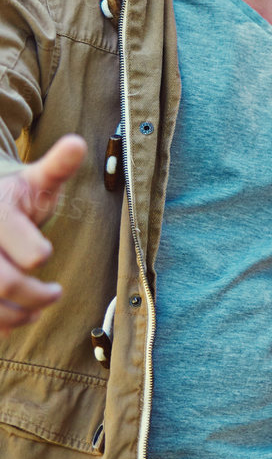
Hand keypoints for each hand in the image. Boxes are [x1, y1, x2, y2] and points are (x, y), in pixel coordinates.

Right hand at [0, 135, 87, 331]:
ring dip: (16, 314)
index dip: (38, 255)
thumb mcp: (35, 179)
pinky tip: (16, 316)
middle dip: (36, 295)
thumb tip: (78, 142)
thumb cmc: (15, 196)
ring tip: (36, 310)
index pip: (26, 250)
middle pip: (5, 282)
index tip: (46, 254)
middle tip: (56, 293)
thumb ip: (57, 167)